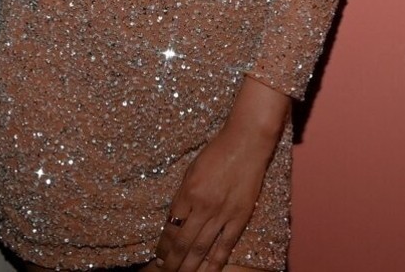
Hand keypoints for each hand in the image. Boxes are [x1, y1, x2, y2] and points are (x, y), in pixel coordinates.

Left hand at [155, 77, 289, 271]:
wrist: (246, 143)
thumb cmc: (216, 152)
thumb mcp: (191, 170)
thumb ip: (183, 196)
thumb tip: (175, 220)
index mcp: (188, 192)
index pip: (171, 227)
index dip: (163, 245)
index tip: (158, 256)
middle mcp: (203, 207)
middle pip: (183, 243)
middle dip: (172, 262)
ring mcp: (222, 214)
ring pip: (202, 249)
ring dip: (189, 266)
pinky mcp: (240, 217)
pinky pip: (225, 246)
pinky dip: (215, 262)